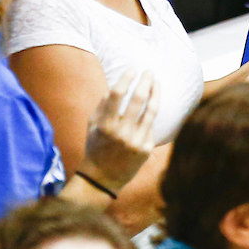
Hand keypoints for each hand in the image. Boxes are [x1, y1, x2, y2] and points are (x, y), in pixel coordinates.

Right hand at [81, 69, 158, 193]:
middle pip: (138, 99)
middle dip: (145, 81)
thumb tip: (114, 86)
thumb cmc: (95, 148)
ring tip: (156, 82)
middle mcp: (121, 132)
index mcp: (105, 125)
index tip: (132, 69)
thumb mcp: (91, 126)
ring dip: (155, 92)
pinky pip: (150, 126)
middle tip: (149, 71)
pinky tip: (150, 107)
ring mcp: (136, 141)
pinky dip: (150, 114)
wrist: (102, 179)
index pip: (117, 94)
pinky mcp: (146, 148)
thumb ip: (101, 106)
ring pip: (151, 110)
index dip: (126, 79)